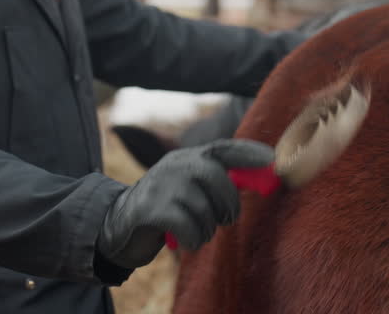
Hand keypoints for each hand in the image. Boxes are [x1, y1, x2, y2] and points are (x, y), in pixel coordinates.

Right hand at [97, 138, 273, 268]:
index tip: (271, 160)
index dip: (248, 152)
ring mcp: (162, 185)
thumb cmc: (165, 208)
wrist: (117, 224)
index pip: (223, 149)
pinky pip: (189, 227)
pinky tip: (184, 240)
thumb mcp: (189, 188)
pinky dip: (192, 239)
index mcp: (188, 157)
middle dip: (228, 205)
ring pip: (204, 209)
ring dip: (206, 230)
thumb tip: (259, 180)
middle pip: (218, 179)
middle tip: (225, 220)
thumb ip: (217, 181)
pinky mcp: (151, 208)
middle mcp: (176, 165)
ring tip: (196, 232)